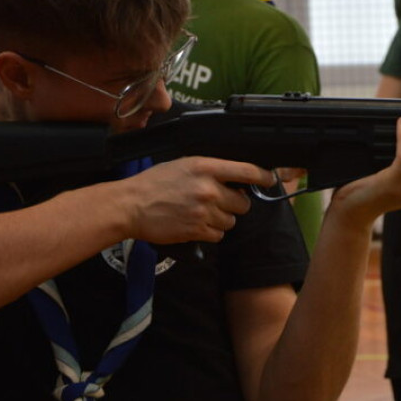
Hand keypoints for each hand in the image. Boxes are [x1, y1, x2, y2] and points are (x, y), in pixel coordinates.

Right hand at [123, 157, 274, 243]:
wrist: (130, 205)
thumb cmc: (154, 183)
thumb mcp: (183, 164)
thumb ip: (209, 170)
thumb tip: (234, 177)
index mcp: (205, 167)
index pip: (246, 171)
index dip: (263, 176)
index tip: (269, 180)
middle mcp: (208, 189)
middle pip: (243, 203)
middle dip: (235, 204)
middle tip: (219, 202)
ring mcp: (203, 211)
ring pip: (231, 221)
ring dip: (221, 219)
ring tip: (201, 213)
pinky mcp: (197, 230)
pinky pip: (218, 235)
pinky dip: (211, 232)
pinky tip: (196, 224)